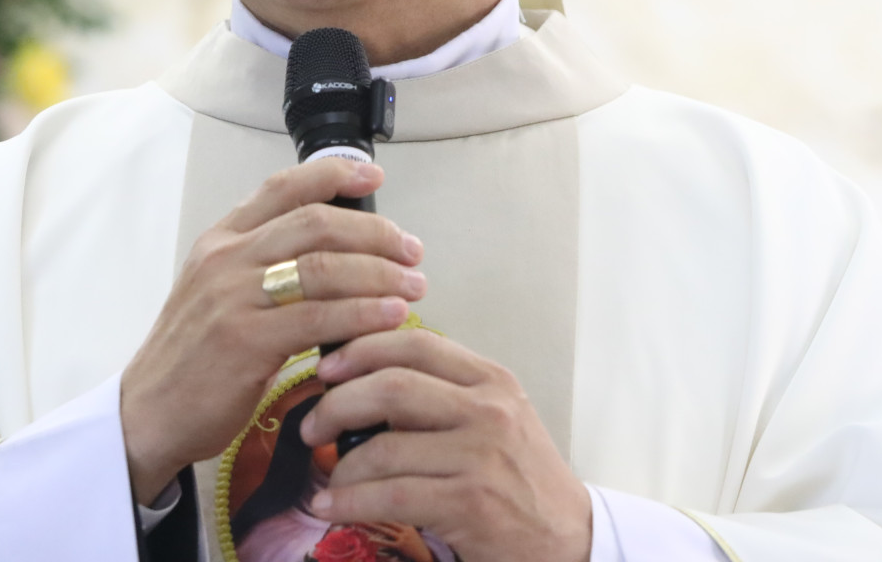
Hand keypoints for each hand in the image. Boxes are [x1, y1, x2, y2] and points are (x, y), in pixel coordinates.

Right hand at [119, 159, 425, 502]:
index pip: (284, 188)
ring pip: (324, 267)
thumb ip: (264, 264)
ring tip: (413, 287)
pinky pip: (320, 318)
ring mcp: (233, 298)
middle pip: (316, 222)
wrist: (147, 414)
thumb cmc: (194, 357)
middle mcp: (226, 259)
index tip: (375, 176)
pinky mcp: (245, 341)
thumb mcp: (218, 291)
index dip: (335, 174)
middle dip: (375, 234)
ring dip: (380, 275)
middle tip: (411, 251)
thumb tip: (336, 251)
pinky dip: (364, 314)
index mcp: (221, 239)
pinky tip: (390, 318)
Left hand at [300, 329, 591, 561]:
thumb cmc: (520, 479)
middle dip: (338, 403)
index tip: (327, 367)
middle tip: (314, 425)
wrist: (567, 538)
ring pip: (384, 447)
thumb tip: (366, 383)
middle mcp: (489, 410)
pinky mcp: (470, 503)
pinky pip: (390, 495)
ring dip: (342, 466)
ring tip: (329, 480)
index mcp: (492, 380)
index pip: (416, 344)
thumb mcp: (494, 419)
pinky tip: (332, 506)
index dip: (362, 348)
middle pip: (393, 386)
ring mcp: (481, 456)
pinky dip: (350, 501)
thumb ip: (445, 395)